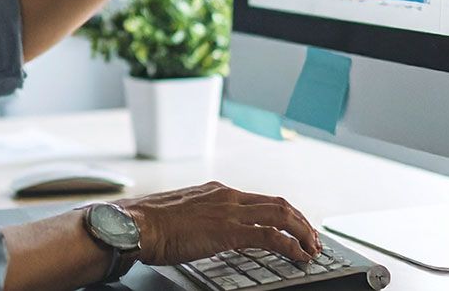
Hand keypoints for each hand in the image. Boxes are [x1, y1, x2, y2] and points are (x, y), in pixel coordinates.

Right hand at [115, 181, 321, 264]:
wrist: (135, 224)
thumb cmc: (149, 224)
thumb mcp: (183, 214)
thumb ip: (202, 217)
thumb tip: (208, 230)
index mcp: (218, 192)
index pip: (262, 199)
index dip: (284, 213)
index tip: (296, 226)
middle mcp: (229, 196)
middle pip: (279, 204)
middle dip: (301, 222)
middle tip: (313, 239)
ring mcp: (230, 212)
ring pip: (281, 216)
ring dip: (302, 233)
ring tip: (312, 248)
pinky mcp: (228, 231)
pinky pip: (270, 236)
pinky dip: (290, 245)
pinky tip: (299, 256)